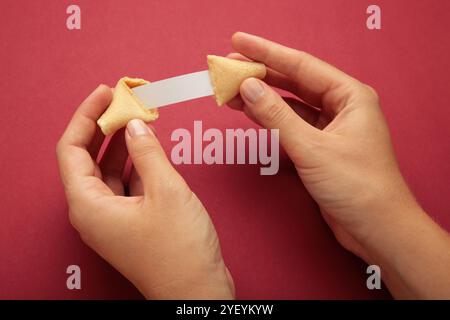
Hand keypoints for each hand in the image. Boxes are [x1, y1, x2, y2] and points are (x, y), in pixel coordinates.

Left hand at [56, 85, 233, 298]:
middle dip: (106, 127)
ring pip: (109, 171)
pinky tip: (151, 147)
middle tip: (125, 102)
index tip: (106, 93)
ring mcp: (112, 219)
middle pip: (88, 158)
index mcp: (88, 205)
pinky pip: (126, 184)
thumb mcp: (166, 191)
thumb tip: (135, 125)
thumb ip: (148, 152)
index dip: (86, 116)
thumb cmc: (179, 250)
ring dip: (123, 144)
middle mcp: (93, 212)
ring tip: (140, 118)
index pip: (71, 149)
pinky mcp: (130, 223)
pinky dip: (137, 164)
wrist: (197, 290)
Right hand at [228, 32, 449, 298]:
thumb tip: (248, 87)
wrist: (376, 228)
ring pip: (290, 104)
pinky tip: (251, 112)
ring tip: (231, 90)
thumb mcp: (311, 148)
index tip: (238, 42)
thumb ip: (277, 116)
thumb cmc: (358, 187)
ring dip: (262, 97)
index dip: (266, 52)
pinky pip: (291, 124)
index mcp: (350, 96)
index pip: (301, 66)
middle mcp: (342, 107)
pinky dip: (270, 119)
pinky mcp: (321, 146)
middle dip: (261, 74)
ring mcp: (331, 127)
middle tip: (229, 68)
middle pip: (294, 82)